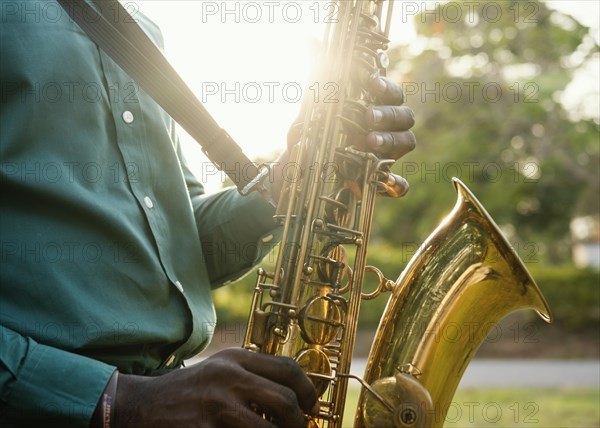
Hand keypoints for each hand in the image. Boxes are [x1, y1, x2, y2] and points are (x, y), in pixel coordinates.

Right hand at [114, 348, 317, 427]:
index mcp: (235, 359)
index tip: (312, 406)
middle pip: (284, 400)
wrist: (139, 406)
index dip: (308, 390)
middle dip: (299, 423)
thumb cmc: (187, 390)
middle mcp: (228, 378)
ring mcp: (216, 406)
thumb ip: (252, 374)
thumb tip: (294, 395)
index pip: (287, 368)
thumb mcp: (220, 369)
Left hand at [271, 76, 415, 199]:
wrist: (301, 169)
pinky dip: (398, 184)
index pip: (393, 93)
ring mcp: (388, 154)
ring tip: (368, 142)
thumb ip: (317, 76)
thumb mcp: (311, 107)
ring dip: (391, 140)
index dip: (386, 88)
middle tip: (367, 118)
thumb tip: (308, 39)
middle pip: (405, 116)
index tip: (370, 85)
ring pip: (408, 143)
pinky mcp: (382, 181)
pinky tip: (387, 182)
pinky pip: (401, 184)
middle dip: (388, 115)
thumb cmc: (314, 132)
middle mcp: (388, 129)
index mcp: (377, 107)